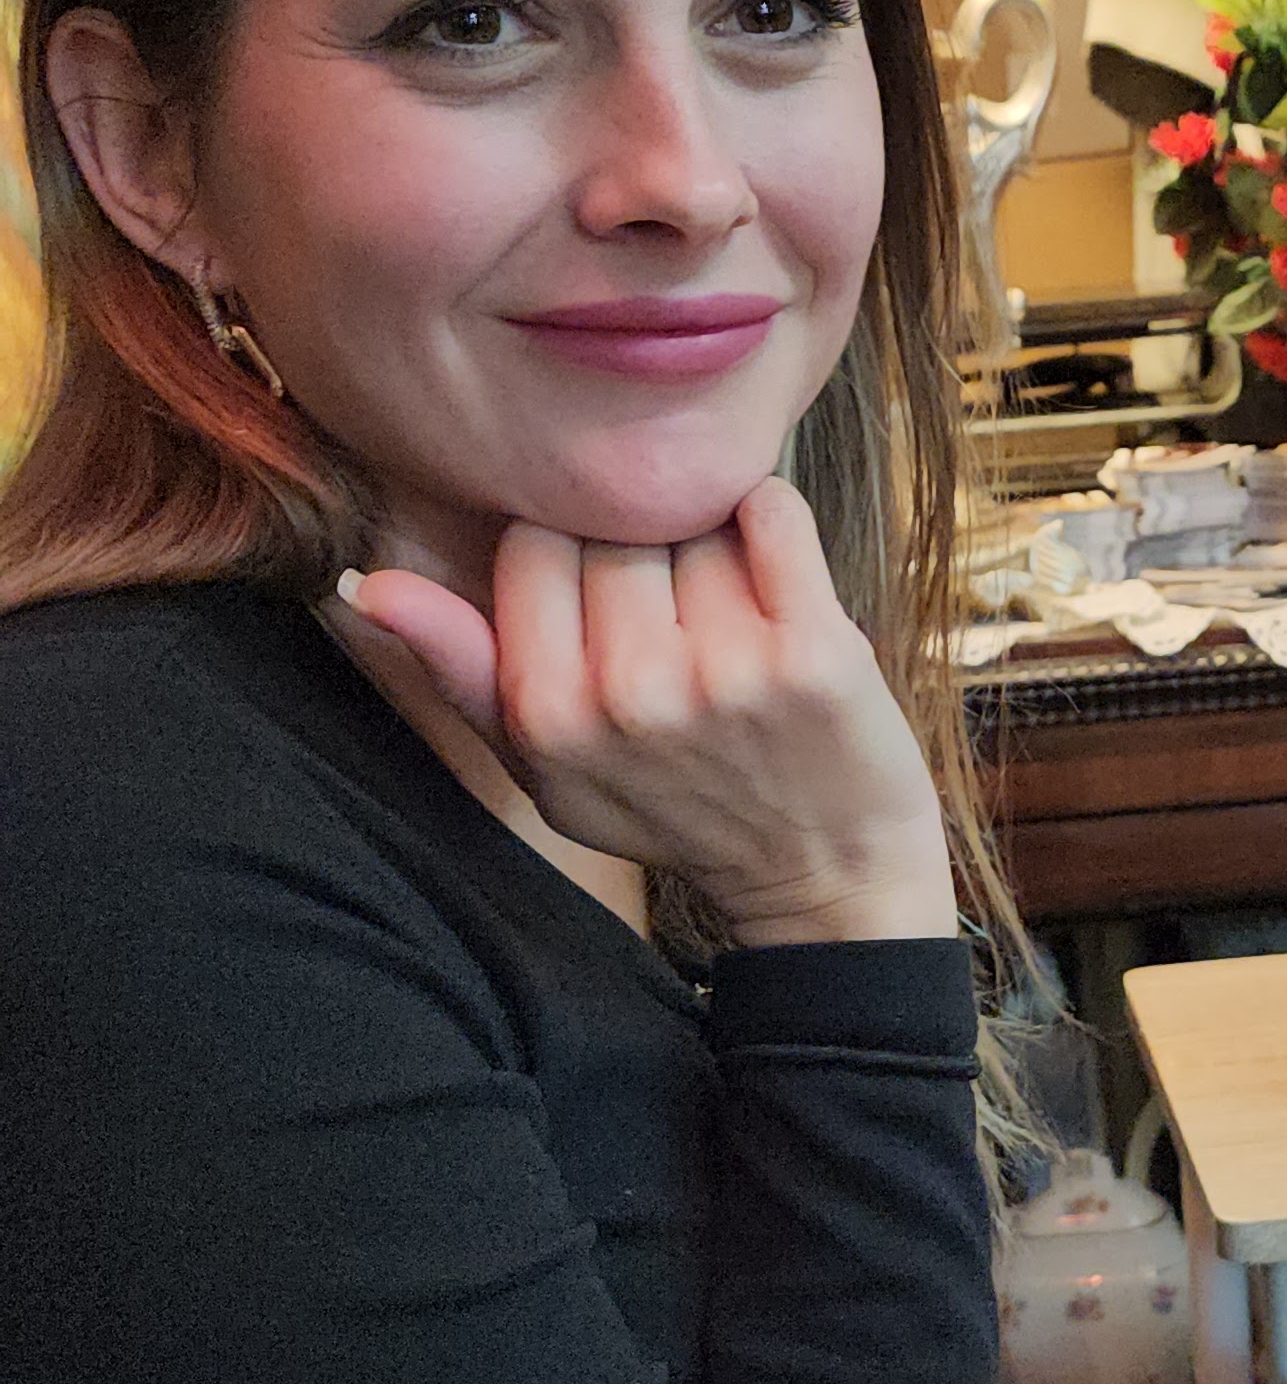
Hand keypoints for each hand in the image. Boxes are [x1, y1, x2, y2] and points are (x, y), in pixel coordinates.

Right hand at [341, 484, 957, 949]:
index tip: (603, 591)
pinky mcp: (817, 649)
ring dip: (711, 545)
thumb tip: (363, 584)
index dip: (571, 554)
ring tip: (727, 614)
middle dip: (644, 550)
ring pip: (692, 518)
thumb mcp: (545, 764)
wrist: (826, 871)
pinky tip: (772, 574)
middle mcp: (633, 693)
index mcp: (550, 715)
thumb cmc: (673, 804)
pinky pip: (773, 512)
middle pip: (613, 526)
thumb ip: (458, 669)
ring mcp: (729, 670)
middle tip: (675, 612)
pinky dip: (772, 521)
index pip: (530, 543)